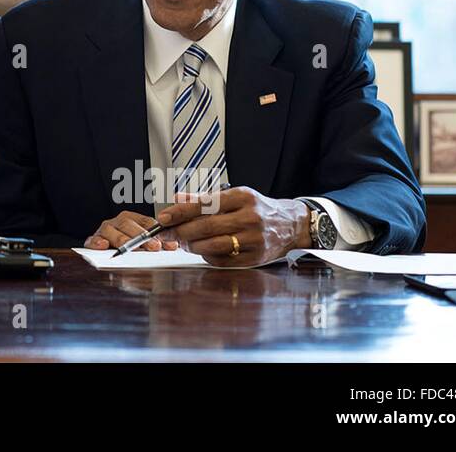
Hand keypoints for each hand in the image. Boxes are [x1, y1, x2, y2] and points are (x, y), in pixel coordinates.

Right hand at [84, 210, 180, 251]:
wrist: (109, 250)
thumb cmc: (131, 245)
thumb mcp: (146, 242)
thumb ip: (158, 242)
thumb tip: (174, 245)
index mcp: (133, 220)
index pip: (146, 223)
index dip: (156, 232)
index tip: (165, 244)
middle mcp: (118, 222)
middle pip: (128, 224)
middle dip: (141, 236)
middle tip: (153, 247)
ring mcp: (105, 231)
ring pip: (111, 231)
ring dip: (121, 239)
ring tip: (129, 247)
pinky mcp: (93, 240)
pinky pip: (92, 239)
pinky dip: (96, 242)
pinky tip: (103, 246)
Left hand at [159, 187, 310, 266]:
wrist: (292, 224)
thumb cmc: (258, 209)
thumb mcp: (235, 195)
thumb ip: (205, 198)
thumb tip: (178, 198)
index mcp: (242, 197)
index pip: (205, 204)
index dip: (180, 212)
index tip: (163, 218)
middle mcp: (250, 217)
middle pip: (207, 226)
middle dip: (182, 231)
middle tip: (168, 234)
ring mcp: (255, 239)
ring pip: (214, 245)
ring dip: (193, 246)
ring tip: (184, 243)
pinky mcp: (257, 257)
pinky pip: (225, 260)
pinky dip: (208, 256)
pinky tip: (203, 251)